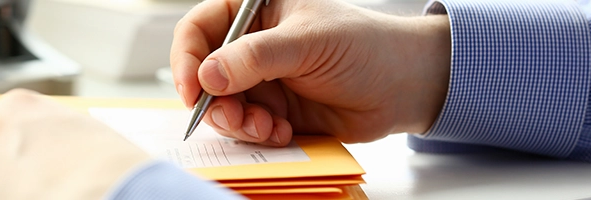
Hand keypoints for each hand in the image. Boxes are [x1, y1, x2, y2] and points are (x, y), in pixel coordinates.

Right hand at [171, 0, 450, 144]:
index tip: (192, 89)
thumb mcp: (307, 42)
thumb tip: (208, 76)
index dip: (186, 58)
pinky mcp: (273, 111)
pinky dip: (258, 135)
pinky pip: (246, 128)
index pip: (198, 29)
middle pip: (203, 75)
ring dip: (238, 123)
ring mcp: (260, 81)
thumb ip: (255, 58)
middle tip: (236, 117)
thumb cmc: (364, 46)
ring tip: (268, 127)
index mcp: (253, 12)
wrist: (404, 87)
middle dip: (215, 101)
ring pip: (222, 107)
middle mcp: (251, 46)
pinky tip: (283, 131)